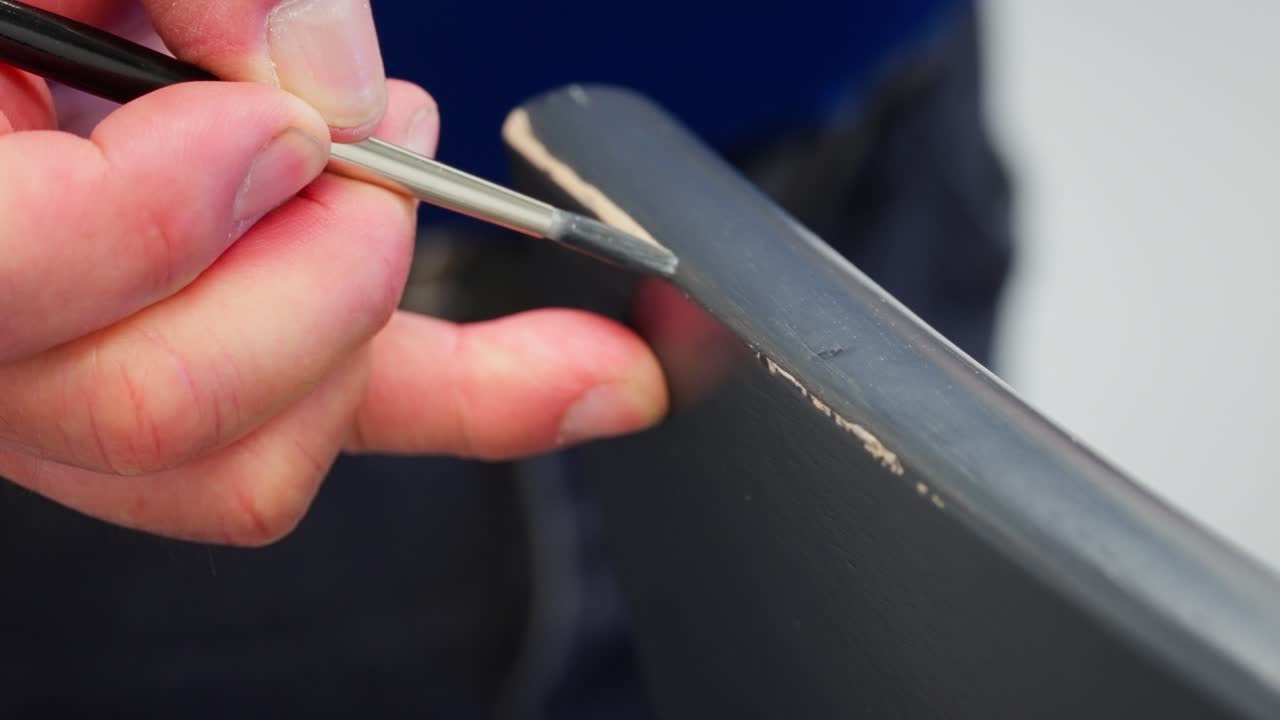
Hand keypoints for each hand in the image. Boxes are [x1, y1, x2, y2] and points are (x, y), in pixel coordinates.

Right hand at [0, 0, 668, 545]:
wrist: (48, 48)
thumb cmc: (57, 9)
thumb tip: (327, 81)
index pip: (18, 273)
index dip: (174, 202)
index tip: (283, 122)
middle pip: (160, 407)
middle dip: (323, 273)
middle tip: (369, 156)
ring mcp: (85, 408)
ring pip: (247, 470)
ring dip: (368, 329)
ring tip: (383, 191)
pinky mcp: (204, 417)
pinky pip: (331, 453)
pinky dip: (474, 408)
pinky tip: (592, 372)